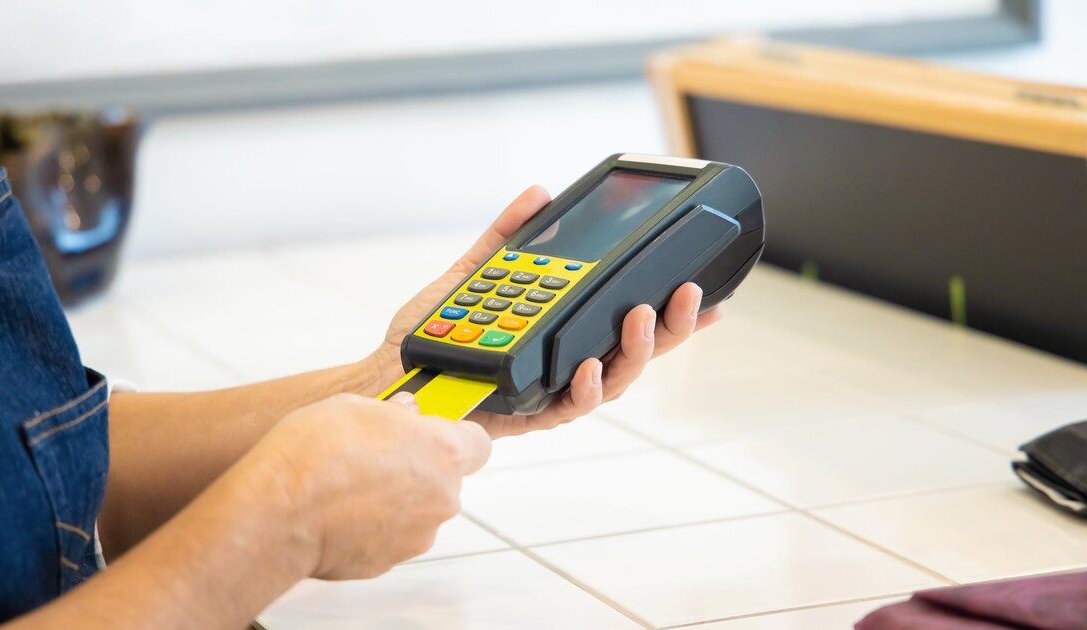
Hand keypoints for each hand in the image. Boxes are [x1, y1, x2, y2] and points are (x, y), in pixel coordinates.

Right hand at [256, 392, 489, 579]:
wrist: (280, 511)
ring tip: (353, 484)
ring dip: (396, 498)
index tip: (434, 431)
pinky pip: (392, 535)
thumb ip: (392, 412)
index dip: (455, 436)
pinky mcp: (391, 559)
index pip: (478, 443)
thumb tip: (401, 412)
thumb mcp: (355, 405)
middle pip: (445, 478)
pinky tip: (343, 510)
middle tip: (380, 454)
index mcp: (443, 451)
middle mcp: (440, 495)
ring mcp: (418, 532)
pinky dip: (374, 525)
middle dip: (419, 466)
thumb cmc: (314, 456)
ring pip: (419, 509)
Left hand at [368, 186, 721, 437]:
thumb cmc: (435, 331)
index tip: (711, 290)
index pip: (631, 321)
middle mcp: (570, 364)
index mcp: (568, 333)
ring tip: (641, 315)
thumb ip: (508, 237)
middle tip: (688, 294)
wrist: (392, 373)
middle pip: (639, 351)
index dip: (674, 312)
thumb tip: (538, 194)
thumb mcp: (476, 274)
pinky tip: (589, 364)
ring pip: (616, 379)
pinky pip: (570, 406)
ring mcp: (555, 392)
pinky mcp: (532, 416)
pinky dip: (584, 385)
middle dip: (672, 325)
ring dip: (636, 350)